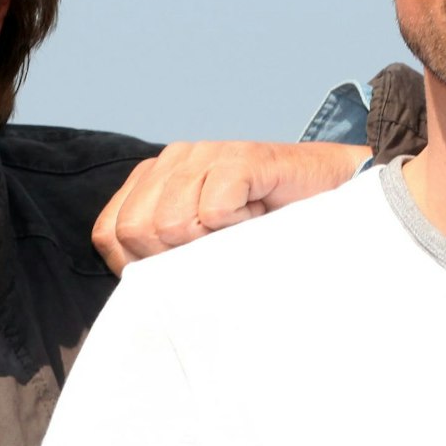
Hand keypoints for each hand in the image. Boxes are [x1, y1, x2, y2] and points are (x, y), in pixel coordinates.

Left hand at [93, 141, 369, 274]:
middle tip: (215, 251)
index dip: (136, 265)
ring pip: (168, 223)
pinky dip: (235, 227)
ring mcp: (206, 154)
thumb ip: (167, 255)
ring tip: (239, 232)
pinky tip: (256, 217)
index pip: (109, 231)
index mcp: (156, 178)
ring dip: (208, 243)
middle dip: (171, 257)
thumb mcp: (205, 245)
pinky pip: (212, 210)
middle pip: (134, 229)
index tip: (177, 272)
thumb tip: (137, 290)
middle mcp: (174, 159)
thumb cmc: (270, 228)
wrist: (336, 198)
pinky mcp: (240, 158)